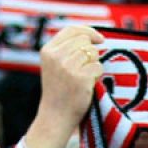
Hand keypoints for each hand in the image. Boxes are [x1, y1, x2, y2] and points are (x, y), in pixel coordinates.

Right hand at [25, 26, 105, 147]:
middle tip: (86, 69)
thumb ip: (66, 50)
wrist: (55, 117)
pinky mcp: (80, 78)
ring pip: (93, 53)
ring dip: (93, 65)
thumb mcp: (54, 66)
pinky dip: (97, 76)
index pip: (72, 30)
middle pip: (84, 41)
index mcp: (48, 50)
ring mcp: (68, 67)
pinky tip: (87, 86)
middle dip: (91, 53)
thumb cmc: (59, 92)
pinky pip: (98, 67)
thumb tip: (91, 38)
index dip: (88, 32)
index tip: (99, 39)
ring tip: (84, 78)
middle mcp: (56, 56)